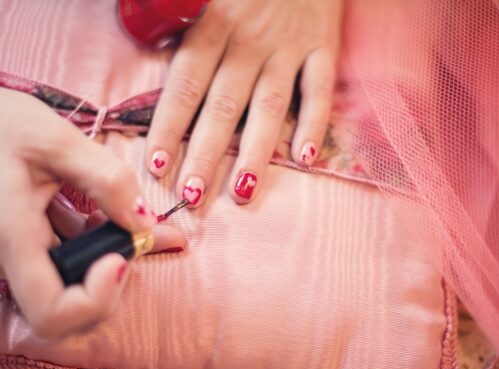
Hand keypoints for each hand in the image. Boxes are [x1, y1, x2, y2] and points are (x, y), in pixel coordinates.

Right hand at [0, 88, 184, 337]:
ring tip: (137, 225)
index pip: (51, 312)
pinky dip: (95, 243)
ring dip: (110, 257)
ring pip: (70, 281)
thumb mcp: (55, 139)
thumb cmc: (0, 122)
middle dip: (113, 278)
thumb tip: (144, 222)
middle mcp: (9, 255)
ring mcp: (17, 251)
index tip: (120, 260)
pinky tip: (110, 215)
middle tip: (145, 240)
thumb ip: (105, 179)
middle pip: (67, 304)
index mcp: (11, 235)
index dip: (95, 300)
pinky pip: (65, 256)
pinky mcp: (26, 240)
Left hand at [146, 0, 341, 205]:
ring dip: (254, 152)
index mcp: (211, 24)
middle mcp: (249, 41)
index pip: (185, 87)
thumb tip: (153, 57)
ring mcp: (289, 46)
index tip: (157, 167)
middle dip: (205, 154)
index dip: (169, 128)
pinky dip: (314, 124)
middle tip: (192, 196)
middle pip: (223, 106)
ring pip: (269, 107)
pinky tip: (304, 158)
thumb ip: (177, 19)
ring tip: (241, 192)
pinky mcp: (323, 46)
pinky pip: (319, 90)